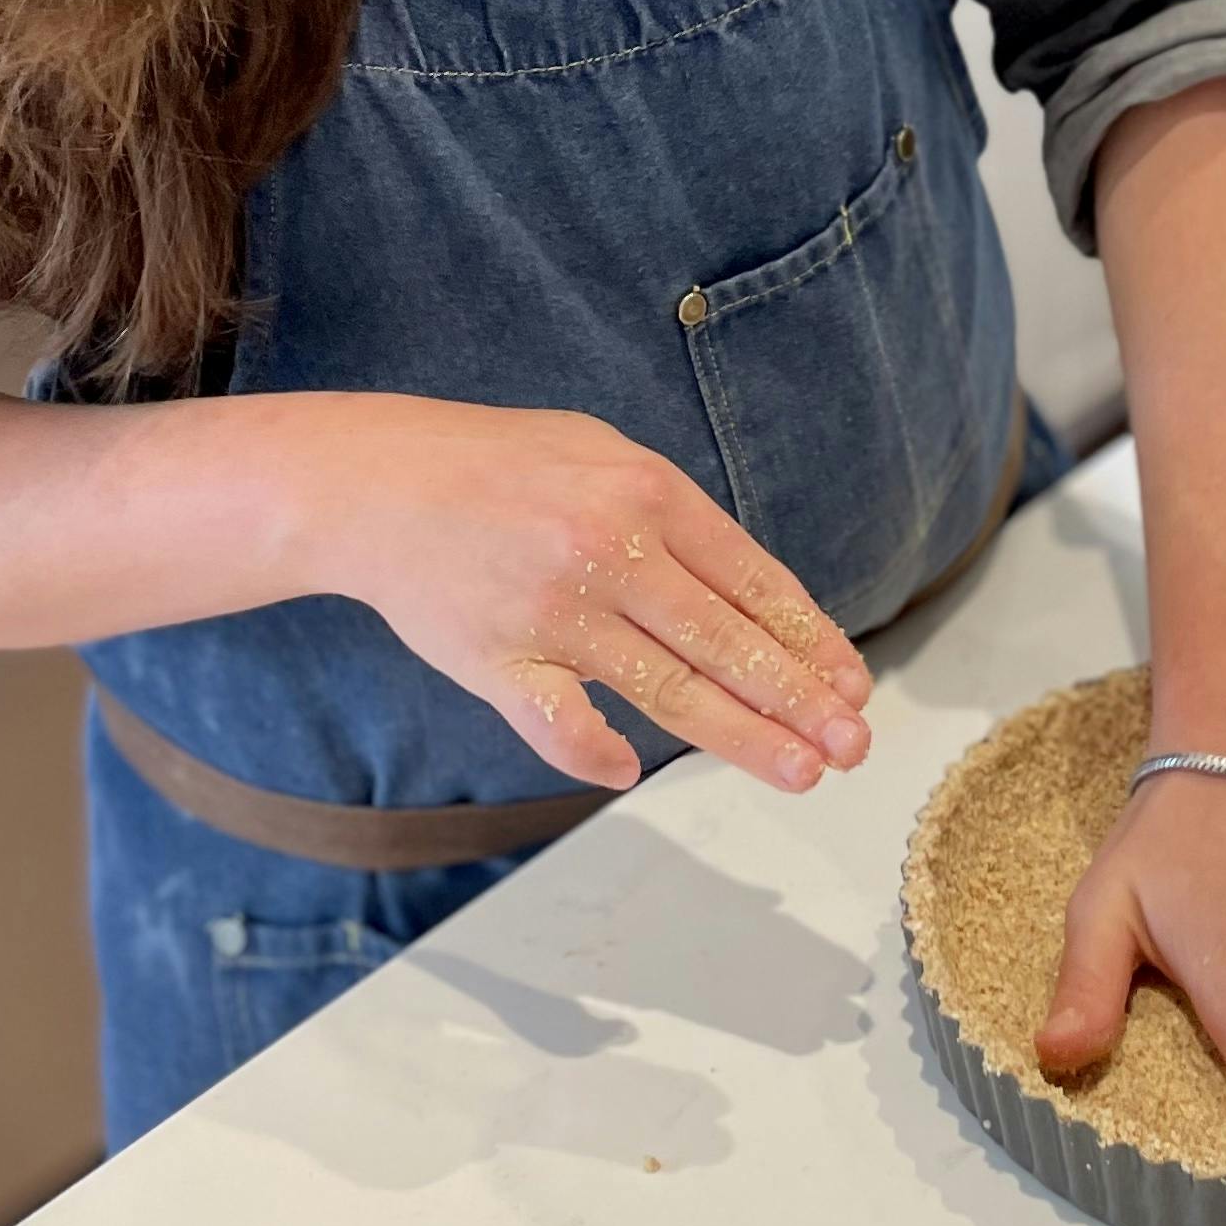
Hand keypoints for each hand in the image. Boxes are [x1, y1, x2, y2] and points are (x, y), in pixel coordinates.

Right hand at [289, 391, 872, 795]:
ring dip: (742, 736)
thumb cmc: (498, 464)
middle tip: (852, 744)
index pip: (754, 580)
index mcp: (646, 493)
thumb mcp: (601, 452)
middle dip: (800, 699)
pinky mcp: (496, 659)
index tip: (851, 682)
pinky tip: (628, 772)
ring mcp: (553, 611)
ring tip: (801, 770)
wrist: (373, 480)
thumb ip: (674, 519)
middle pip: (726, 642)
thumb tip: (748, 594)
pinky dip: (594, 752)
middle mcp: (610, 551)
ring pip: (668, 689)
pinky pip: (558, 723)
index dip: (809, 638)